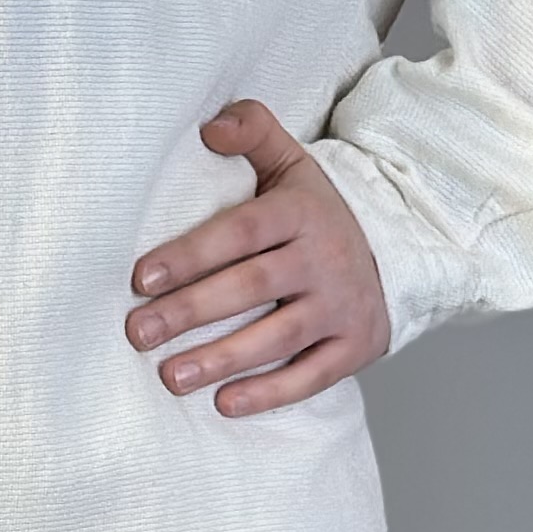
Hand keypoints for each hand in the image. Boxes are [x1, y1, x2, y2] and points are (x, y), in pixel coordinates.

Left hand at [124, 99, 392, 415]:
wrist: (393, 252)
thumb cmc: (316, 215)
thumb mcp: (292, 163)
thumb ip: (253, 131)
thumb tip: (210, 127)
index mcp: (301, 212)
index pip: (241, 232)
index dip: (191, 254)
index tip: (142, 279)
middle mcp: (324, 258)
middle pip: (253, 285)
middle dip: (192, 311)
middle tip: (139, 333)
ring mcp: (342, 306)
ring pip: (280, 336)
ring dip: (223, 359)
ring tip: (171, 377)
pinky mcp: (355, 346)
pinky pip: (312, 375)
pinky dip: (270, 393)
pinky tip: (225, 404)